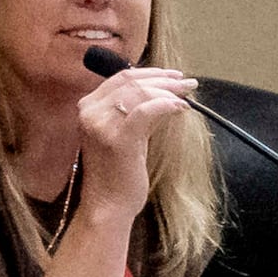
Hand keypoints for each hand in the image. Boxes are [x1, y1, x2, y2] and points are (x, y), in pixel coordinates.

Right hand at [72, 65, 196, 199]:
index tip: (174, 76)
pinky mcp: (117, 138)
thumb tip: (166, 94)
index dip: (151, 73)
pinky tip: (181, 108)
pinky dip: (166, 104)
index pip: (121, 78)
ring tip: (188, 96)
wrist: (107, 203)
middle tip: (189, 84)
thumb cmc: (119, 171)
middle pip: (131, 81)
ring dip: (169, 91)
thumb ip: (140, 112)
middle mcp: (90, 111)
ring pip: (139, 92)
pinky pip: (146, 111)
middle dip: (164, 80)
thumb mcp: (128, 134)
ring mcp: (101, 124)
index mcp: (88, 107)